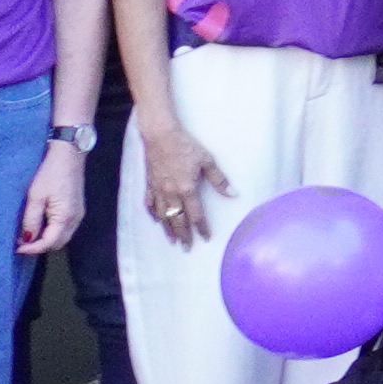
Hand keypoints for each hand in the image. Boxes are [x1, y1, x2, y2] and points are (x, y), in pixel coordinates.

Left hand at [18, 134, 86, 257]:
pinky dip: (53, 231)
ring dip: (47, 239)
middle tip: (21, 243)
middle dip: (40, 246)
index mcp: (65, 217)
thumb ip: (31, 220)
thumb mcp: (35, 196)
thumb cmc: (50, 172)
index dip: (32, 249)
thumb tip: (27, 239)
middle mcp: (76, 219)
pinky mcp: (77, 208)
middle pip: (58, 243)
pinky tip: (41, 224)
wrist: (69, 153)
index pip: (48, 243)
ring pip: (63, 237)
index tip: (16, 248)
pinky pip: (66, 228)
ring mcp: (79, 213)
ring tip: (29, 234)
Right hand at [143, 115, 231, 242]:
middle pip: (178, 220)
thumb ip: (219, 179)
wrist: (160, 135)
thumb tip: (233, 194)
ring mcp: (158, 190)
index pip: (196, 215)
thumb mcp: (207, 160)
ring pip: (163, 216)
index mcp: (187, 189)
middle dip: (183, 235)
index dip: (202, 228)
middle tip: (186, 248)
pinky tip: (155, 220)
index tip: (205, 237)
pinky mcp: (149, 184)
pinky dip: (153, 214)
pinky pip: (150, 203)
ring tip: (172, 241)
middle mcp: (171, 193)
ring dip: (168, 229)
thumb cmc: (185, 145)